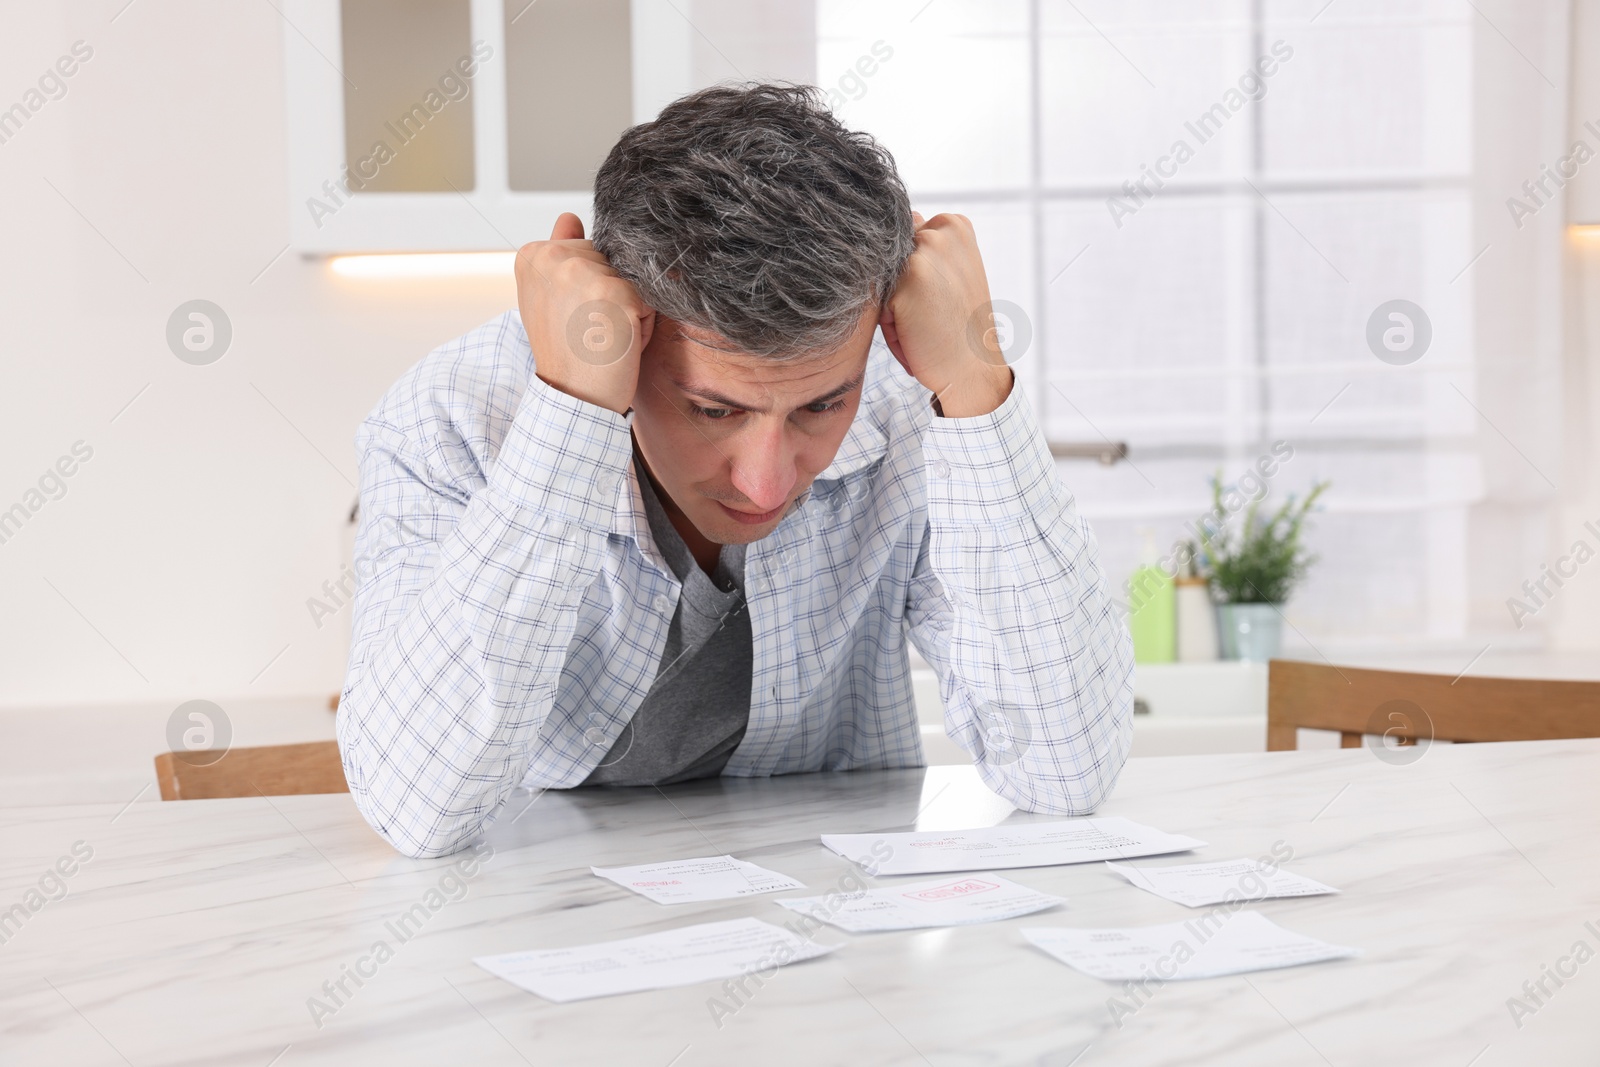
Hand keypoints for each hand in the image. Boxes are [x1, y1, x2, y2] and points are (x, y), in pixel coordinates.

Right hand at [514, 212, 655, 414]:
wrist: (573, 398)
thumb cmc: (568, 355)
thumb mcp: (553, 298)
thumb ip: (563, 253)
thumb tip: (569, 217)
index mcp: (533, 254)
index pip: (589, 252)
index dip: (590, 287)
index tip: (571, 318)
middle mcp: (553, 256)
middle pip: (612, 261)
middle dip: (613, 294)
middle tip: (588, 330)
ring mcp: (582, 271)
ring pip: (633, 280)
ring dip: (630, 311)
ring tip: (602, 337)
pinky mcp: (612, 290)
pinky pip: (649, 300)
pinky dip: (643, 326)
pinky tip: (618, 344)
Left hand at [877, 212, 1013, 417]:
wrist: (972, 368)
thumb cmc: (955, 326)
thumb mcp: (950, 273)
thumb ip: (924, 250)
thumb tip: (878, 236)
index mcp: (955, 224)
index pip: (904, 236)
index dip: (913, 274)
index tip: (938, 296)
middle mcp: (940, 230)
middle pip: (889, 256)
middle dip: (900, 288)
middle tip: (932, 313)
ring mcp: (926, 251)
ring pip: (882, 279)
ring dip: (893, 305)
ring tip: (923, 322)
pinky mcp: (910, 278)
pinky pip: (878, 302)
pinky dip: (890, 324)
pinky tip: (917, 333)